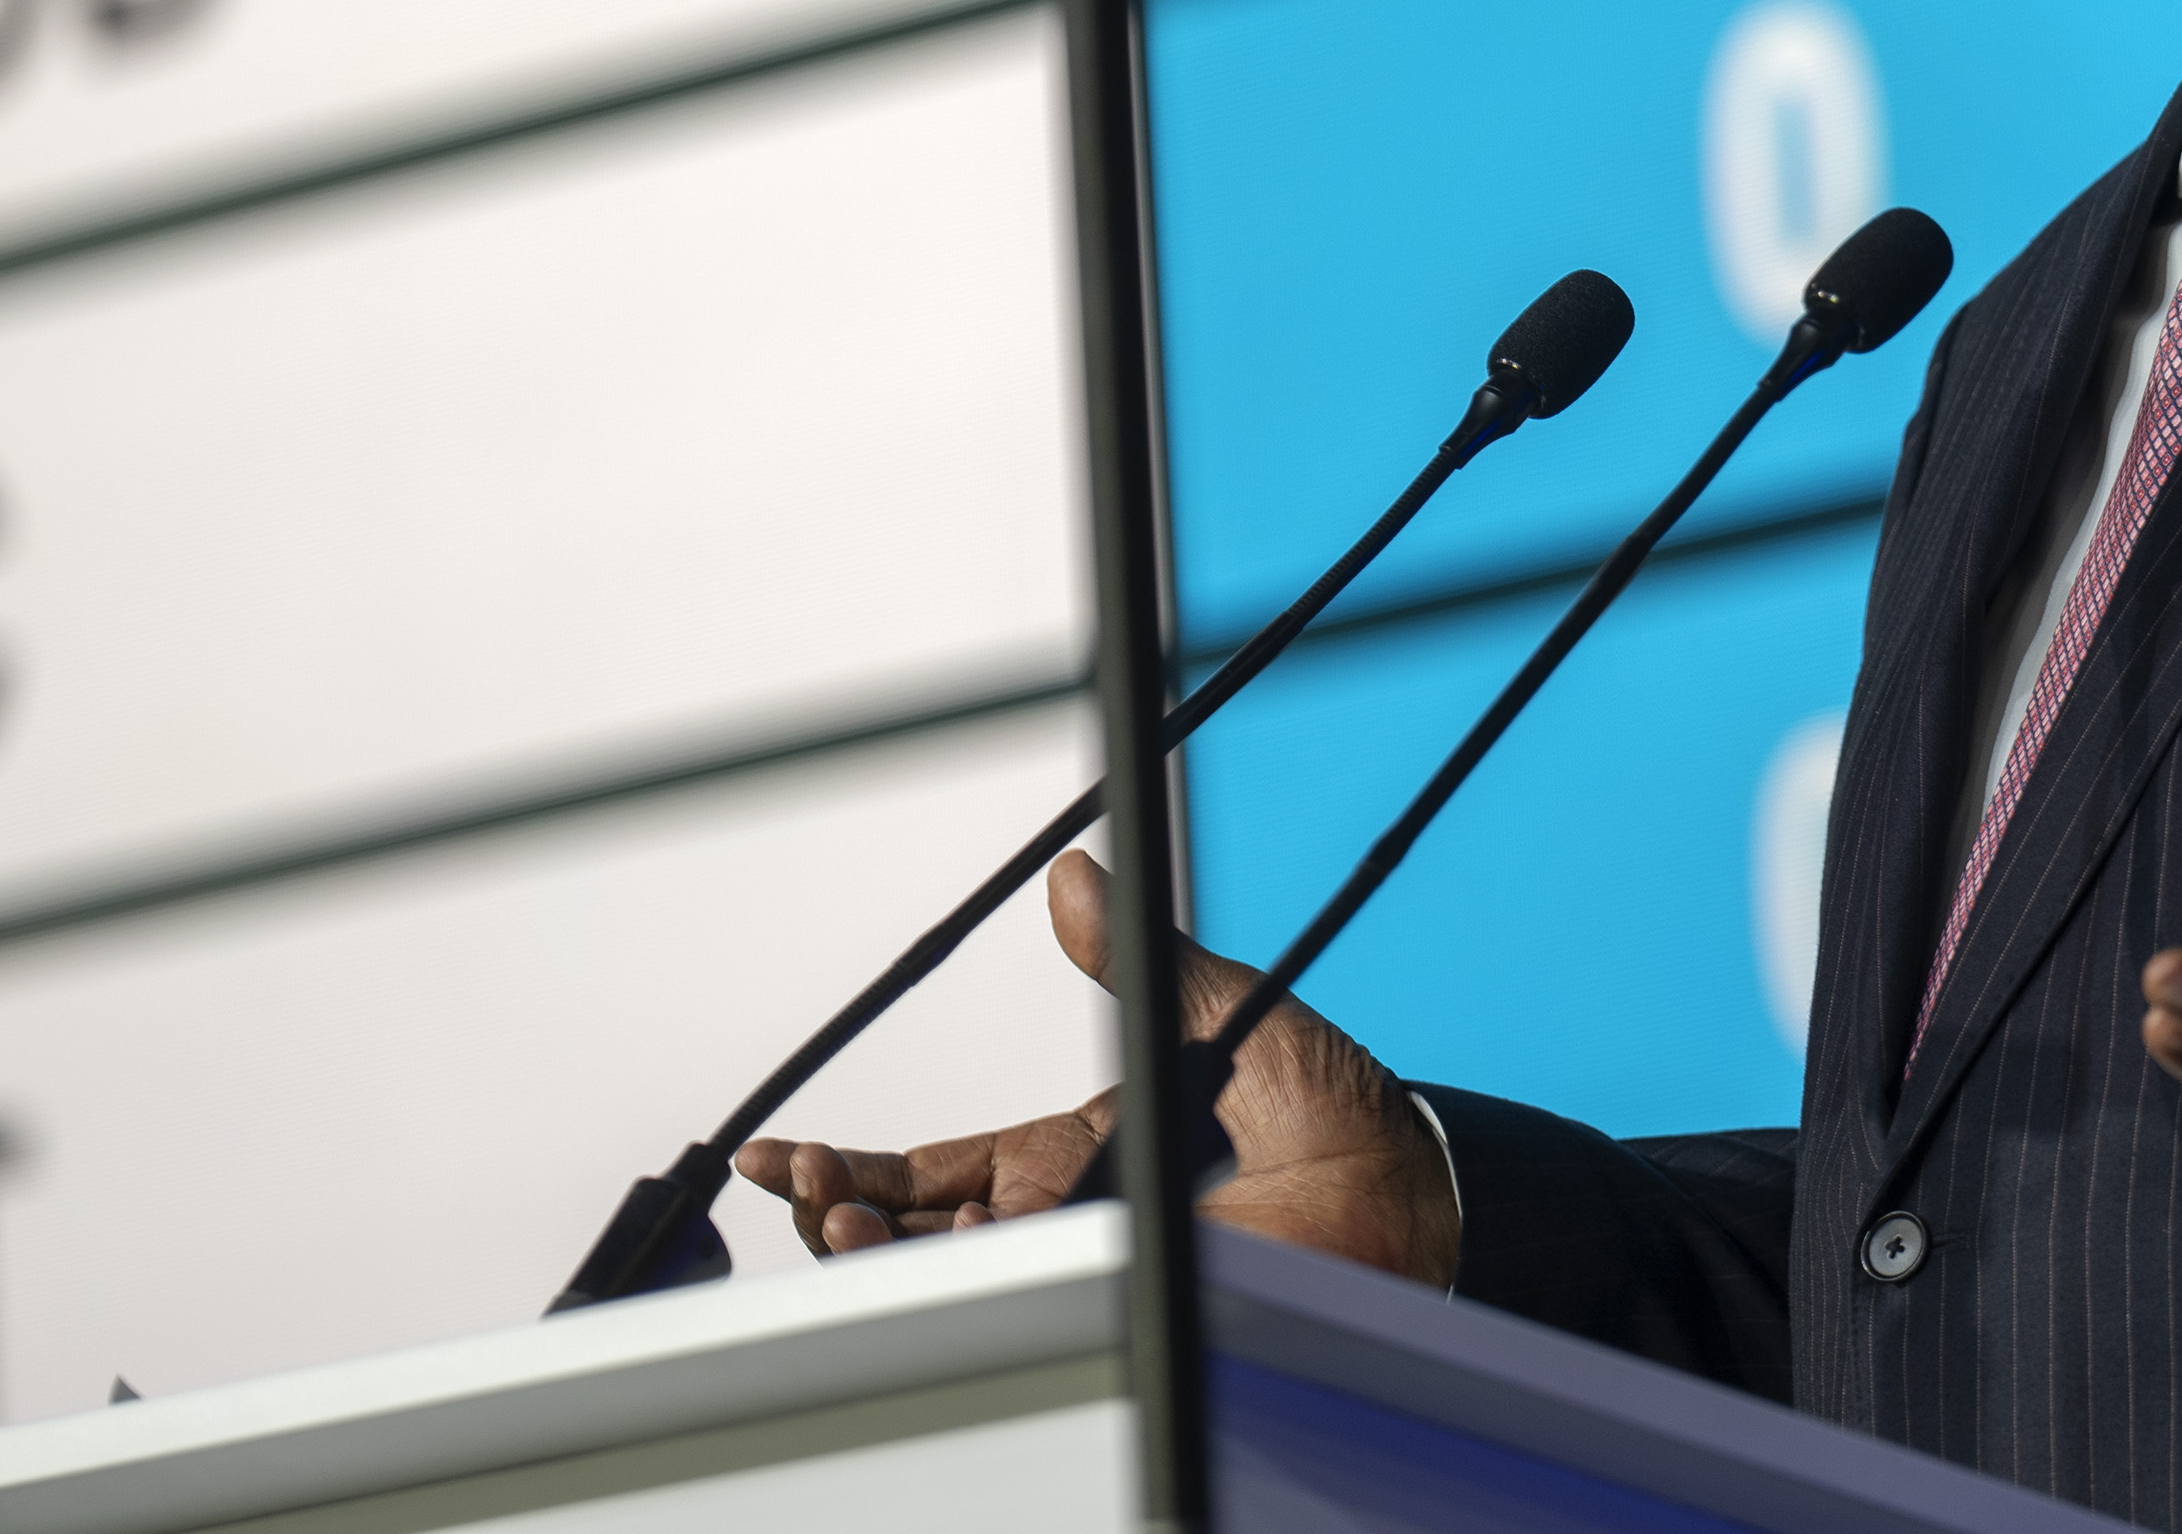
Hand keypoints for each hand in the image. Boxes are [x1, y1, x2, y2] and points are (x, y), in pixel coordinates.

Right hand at [735, 852, 1465, 1284]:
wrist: (1400, 1178)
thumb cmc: (1322, 1097)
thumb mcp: (1211, 1007)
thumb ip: (1133, 955)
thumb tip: (1076, 876)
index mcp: (1061, 1151)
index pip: (924, 1171)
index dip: (849, 1170)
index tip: (781, 1160)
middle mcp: (1060, 1215)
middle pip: (910, 1234)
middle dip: (839, 1215)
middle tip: (809, 1185)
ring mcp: (1088, 1261)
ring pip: (951, 1281)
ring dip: (880, 1257)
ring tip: (845, 1223)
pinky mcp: (1126, 1293)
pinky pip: (1025, 1304)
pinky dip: (964, 1289)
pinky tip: (935, 1258)